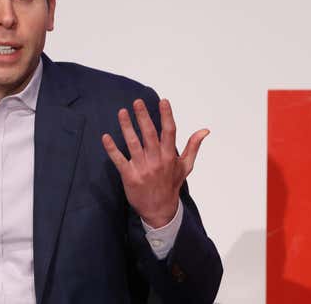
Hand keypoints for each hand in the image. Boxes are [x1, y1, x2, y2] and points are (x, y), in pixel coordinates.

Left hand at [101, 99, 208, 227]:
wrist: (160, 211)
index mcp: (170, 156)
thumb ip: (193, 146)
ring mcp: (142, 169)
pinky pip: (119, 160)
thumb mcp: (185, 166)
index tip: (163, 101)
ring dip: (127, 127)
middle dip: (143, 117)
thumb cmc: (171, 185)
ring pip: (133, 144)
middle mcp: (157, 161)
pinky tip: (105, 137)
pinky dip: (112, 149)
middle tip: (137, 102)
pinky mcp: (130, 176)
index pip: (169, 132)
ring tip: (121, 112)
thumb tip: (205, 130)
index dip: (166, 115)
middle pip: (149, 134)